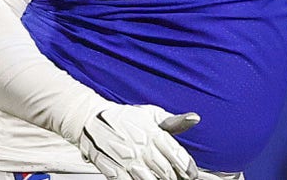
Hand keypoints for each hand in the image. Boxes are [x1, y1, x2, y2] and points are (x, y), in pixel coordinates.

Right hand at [75, 104, 199, 179]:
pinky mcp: (113, 171)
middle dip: (176, 178)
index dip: (187, 167)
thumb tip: (194, 118)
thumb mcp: (151, 114)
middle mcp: (141, 148)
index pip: (176, 154)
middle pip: (165, 171)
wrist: (91, 120)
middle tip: (180, 179)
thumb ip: (173, 121)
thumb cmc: (124, 117)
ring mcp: (127, 161)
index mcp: (153, 133)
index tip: (192, 174)